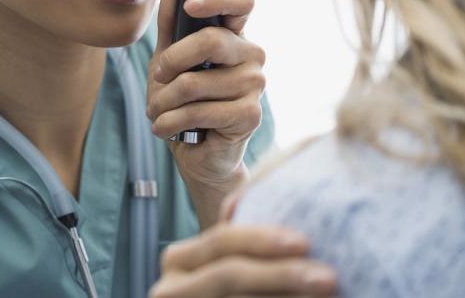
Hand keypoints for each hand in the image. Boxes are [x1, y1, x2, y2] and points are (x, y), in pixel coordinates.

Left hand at [147, 0, 266, 190]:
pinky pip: (199, 110)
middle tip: (158, 78)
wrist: (196, 154)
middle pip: (211, 40)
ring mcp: (255, 85)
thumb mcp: (168, 60)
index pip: (243, 1)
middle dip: (171, 61)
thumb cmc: (183, 102)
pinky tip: (165, 128)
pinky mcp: (250, 115)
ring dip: (163, 101)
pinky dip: (170, 121)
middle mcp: (252, 55)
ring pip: (195, 82)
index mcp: (234, 36)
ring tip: (157, 111)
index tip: (190, 6)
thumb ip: (170, 26)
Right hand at [149, 223, 337, 297]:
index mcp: (180, 260)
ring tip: (328, 294)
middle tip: (327, 277)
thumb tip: (258, 209)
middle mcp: (171, 287)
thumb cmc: (235, 289)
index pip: (222, 240)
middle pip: (229, 273)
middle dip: (280, 274)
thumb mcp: (229, 264)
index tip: (306, 242)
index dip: (262, 239)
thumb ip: (241, 243)